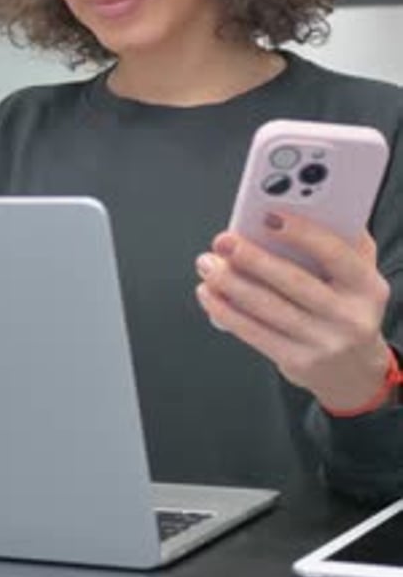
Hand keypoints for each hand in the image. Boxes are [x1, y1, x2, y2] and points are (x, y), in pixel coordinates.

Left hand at [195, 213, 390, 412]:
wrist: (354, 369)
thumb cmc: (346, 305)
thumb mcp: (356, 274)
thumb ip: (337, 242)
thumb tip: (291, 207)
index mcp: (367, 285)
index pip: (334, 253)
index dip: (302, 233)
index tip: (268, 216)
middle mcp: (349, 317)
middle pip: (294, 282)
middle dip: (253, 258)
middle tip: (224, 241)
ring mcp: (324, 343)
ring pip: (268, 308)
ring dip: (231, 283)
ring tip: (208, 264)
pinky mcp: (298, 362)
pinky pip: (255, 333)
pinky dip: (227, 312)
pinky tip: (209, 294)